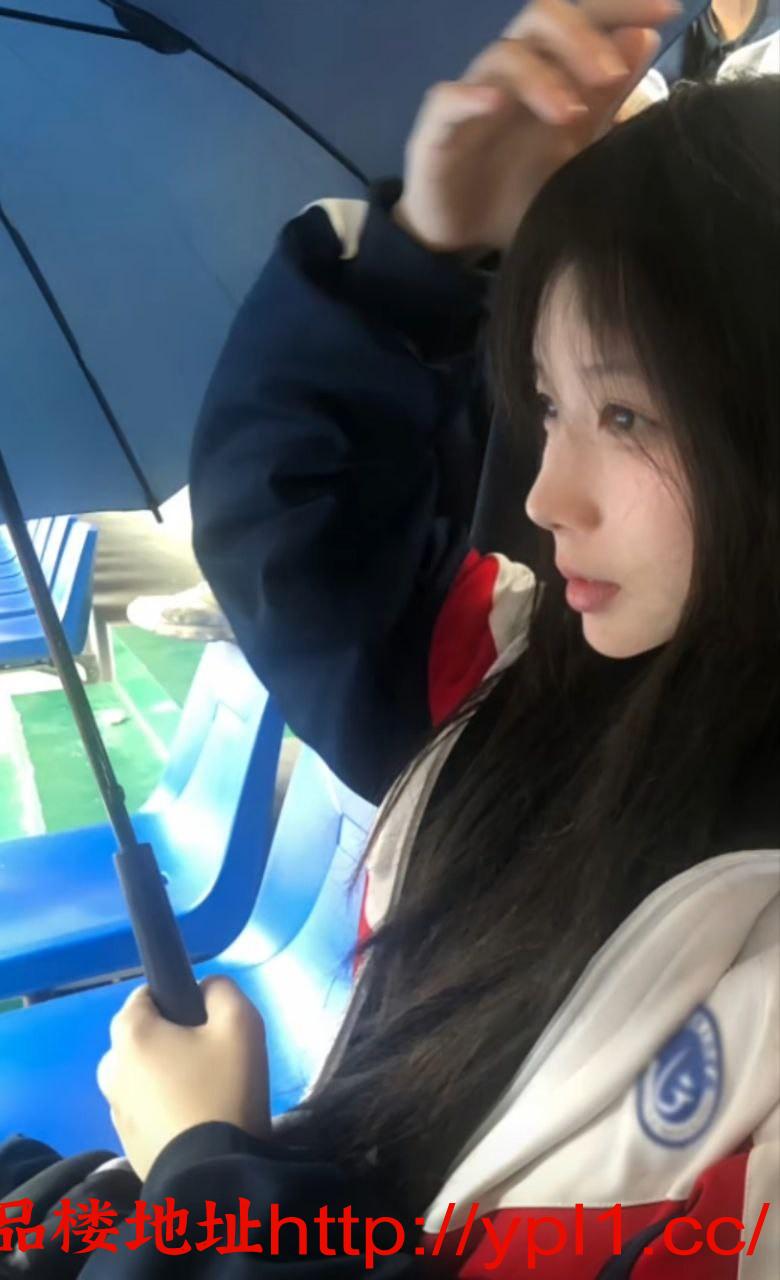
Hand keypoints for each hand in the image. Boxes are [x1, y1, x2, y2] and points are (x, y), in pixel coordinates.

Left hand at [97, 976, 270, 1180]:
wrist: (213, 1174)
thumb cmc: (224, 1088)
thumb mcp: (241, 1023)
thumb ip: (221, 990)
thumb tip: (205, 990)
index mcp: (130, 1033)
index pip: (146, 995)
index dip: (179, 999)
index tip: (208, 1022)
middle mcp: (111, 1068)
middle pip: (143, 1038)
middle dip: (172, 1041)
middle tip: (213, 1060)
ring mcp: (115, 1110)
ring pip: (144, 1076)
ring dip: (167, 1077)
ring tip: (207, 1097)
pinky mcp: (127, 1144)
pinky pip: (146, 1110)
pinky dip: (165, 1109)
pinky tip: (195, 1123)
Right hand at [392, 0, 678, 254]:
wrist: (466, 247)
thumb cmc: (519, 192)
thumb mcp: (574, 150)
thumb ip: (606, 101)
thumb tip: (644, 38)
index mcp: (547, 71)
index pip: (582, 17)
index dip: (621, 7)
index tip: (668, 11)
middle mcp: (510, 74)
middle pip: (540, 19)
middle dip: (582, 38)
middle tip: (610, 76)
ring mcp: (472, 99)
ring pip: (503, 57)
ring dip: (541, 77)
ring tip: (569, 114)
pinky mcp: (437, 132)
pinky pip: (448, 100)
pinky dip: (472, 96)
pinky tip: (497, 104)